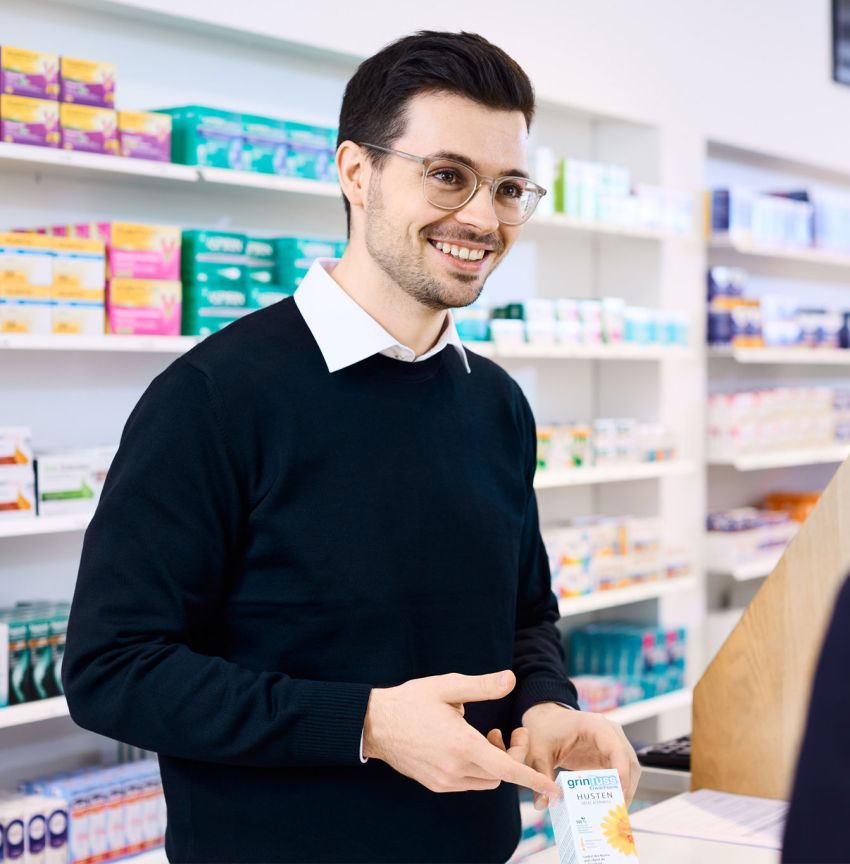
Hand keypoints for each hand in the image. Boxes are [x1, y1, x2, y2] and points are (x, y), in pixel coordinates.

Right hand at [362, 670, 561, 799]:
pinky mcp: (435, 784)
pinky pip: (468, 783)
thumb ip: (482, 686)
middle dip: (512, 757)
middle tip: (511, 732)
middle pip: (500, 775)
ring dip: (494, 764)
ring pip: (485, 781)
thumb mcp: (447, 686)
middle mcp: (455, 769)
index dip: (533, 777)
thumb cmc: (411, 701)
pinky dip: (478, 769)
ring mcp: (444, 780)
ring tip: (487, 736)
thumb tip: (511, 679)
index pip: (507, 768)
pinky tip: (468, 746)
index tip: (554, 789)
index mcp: (462, 746)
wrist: (375, 723)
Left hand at [521, 702, 640, 808]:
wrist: (545, 719)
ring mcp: (612, 743)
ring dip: (625, 790)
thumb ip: (541, 775)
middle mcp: (608, 732)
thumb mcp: (538, 751)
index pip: (616, 748)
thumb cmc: (544, 729)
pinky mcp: (609, 754)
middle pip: (628, 761)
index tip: (619, 793)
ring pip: (629, 768)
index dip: (621, 771)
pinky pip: (621, 772)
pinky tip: (609, 805)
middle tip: (617, 812)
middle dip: (626, 788)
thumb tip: (543, 803)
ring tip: (615, 814)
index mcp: (593, 725)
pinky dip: (618, 788)